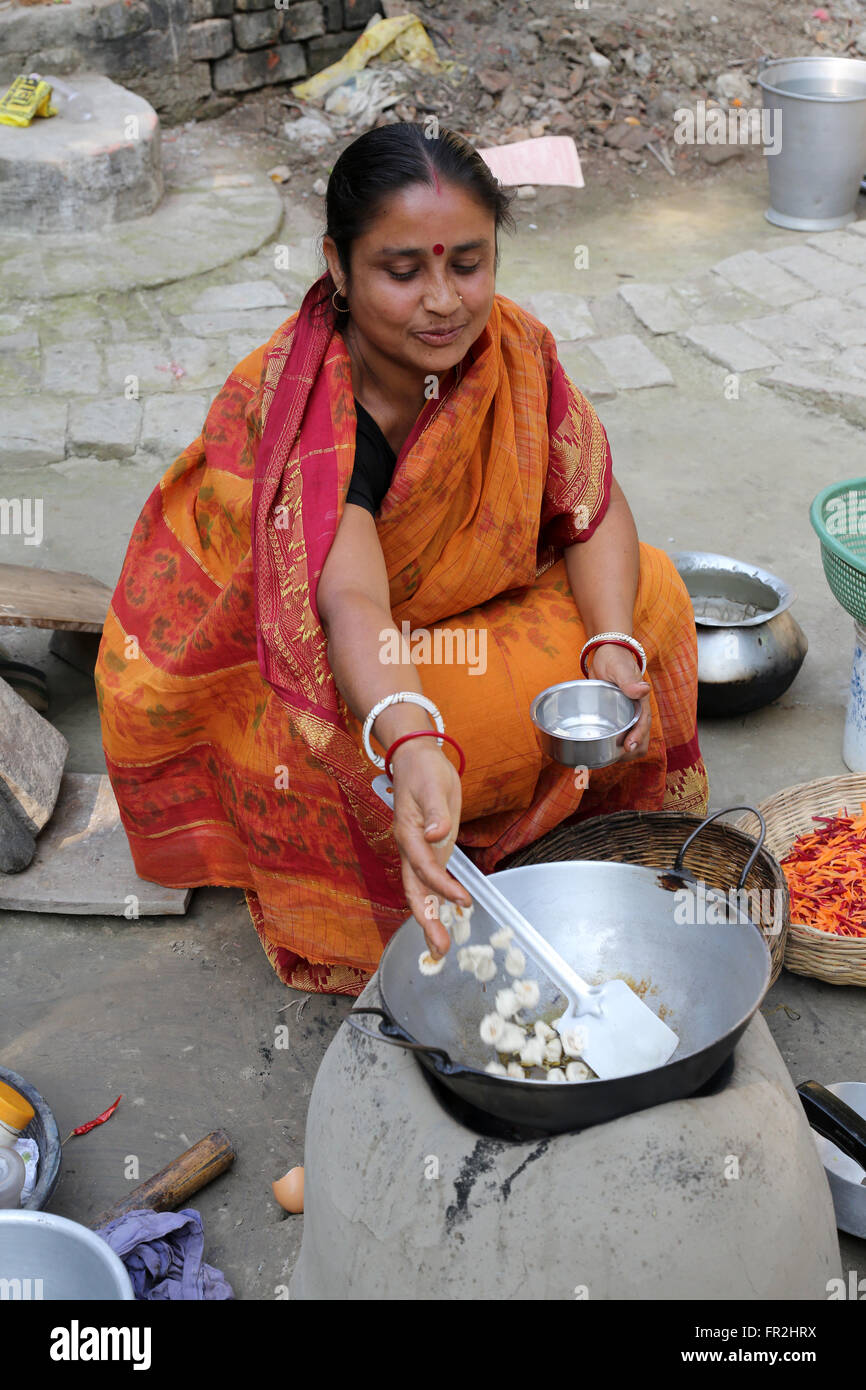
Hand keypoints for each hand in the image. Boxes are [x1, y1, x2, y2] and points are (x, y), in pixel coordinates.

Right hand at [389, 740, 470, 956]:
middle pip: (414, 890)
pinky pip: (429, 883)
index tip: (463, 900)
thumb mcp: (432, 785)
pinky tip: (445, 918)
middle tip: (440, 948)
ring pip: (420, 891)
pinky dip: (435, 903)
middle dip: (426, 920)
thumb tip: (435, 834)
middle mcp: (409, 848)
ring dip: (429, 918)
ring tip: (441, 946)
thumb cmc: (424, 770)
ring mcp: (417, 851)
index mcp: (408, 833)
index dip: (442, 886)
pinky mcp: (428, 850)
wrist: (415, 758)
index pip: (424, 867)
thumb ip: (435, 812)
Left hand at [588, 644, 650, 759]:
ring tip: (604, 756)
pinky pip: (616, 736)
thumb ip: (629, 680)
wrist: (606, 653)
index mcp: (640, 702)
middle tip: (612, 755)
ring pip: (629, 741)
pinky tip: (597, 749)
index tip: (629, 748)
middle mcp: (635, 712)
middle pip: (640, 740)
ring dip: (620, 751)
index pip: (643, 725)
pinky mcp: (615, 718)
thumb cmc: (615, 658)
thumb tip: (643, 690)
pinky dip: (611, 745)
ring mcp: (625, 716)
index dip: (638, 738)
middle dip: (630, 752)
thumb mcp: (620, 668)